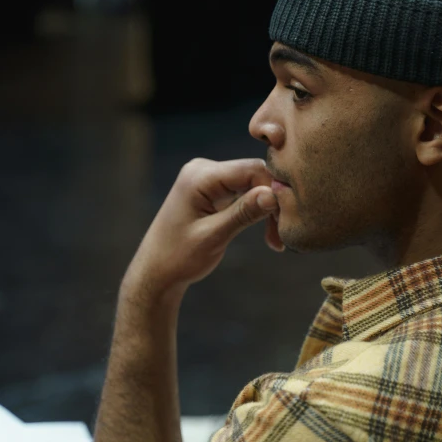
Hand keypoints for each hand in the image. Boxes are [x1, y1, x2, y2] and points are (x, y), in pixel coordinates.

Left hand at [122, 158, 283, 303]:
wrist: (156, 272)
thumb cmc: (178, 257)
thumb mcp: (213, 236)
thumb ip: (243, 213)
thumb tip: (273, 195)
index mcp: (200, 176)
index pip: (251, 169)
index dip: (273, 191)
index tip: (285, 221)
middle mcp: (204, 170)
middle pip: (254, 176)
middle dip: (272, 205)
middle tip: (281, 238)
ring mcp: (208, 179)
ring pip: (252, 186)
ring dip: (267, 212)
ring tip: (275, 241)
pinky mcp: (213, 191)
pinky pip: (244, 194)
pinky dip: (256, 213)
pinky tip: (267, 234)